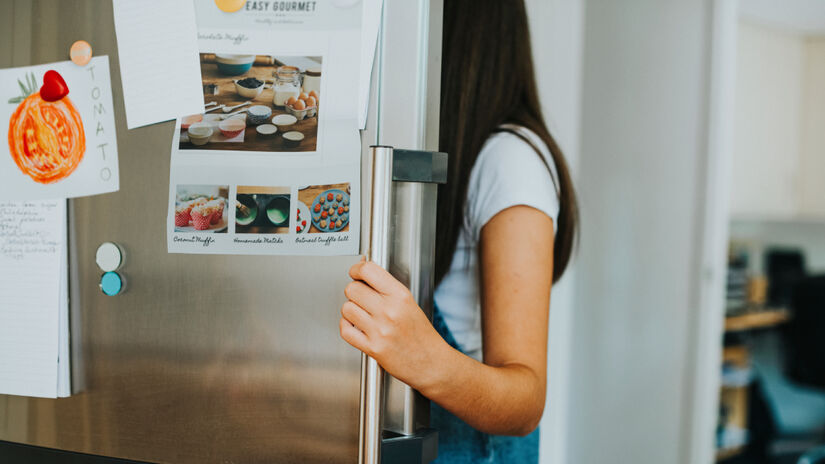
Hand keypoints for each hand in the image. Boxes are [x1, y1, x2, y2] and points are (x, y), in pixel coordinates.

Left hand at [339, 258, 446, 390]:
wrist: (431, 363)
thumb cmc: (422, 335)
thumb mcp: (410, 303)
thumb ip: (387, 288)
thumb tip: (364, 273)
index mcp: (400, 296)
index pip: (368, 271)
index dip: (357, 269)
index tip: (356, 272)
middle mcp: (389, 311)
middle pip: (352, 289)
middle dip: (354, 291)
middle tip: (360, 296)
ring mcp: (380, 330)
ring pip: (347, 308)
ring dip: (350, 310)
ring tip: (361, 313)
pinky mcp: (373, 348)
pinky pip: (345, 330)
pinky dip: (346, 326)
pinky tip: (355, 326)